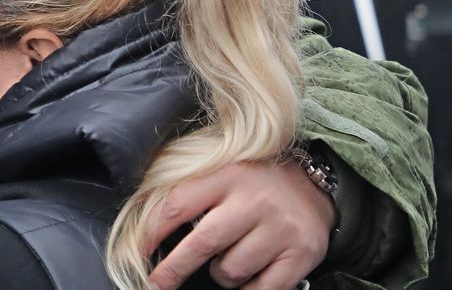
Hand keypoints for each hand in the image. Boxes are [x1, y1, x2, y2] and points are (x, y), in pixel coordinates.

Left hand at [145, 160, 334, 289]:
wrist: (314, 186)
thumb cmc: (253, 183)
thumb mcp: (220, 173)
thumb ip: (188, 193)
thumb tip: (143, 227)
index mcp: (227, 175)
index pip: (177, 205)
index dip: (150, 233)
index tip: (136, 252)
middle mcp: (255, 200)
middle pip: (202, 243)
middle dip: (173, 269)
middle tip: (155, 283)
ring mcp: (280, 228)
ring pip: (230, 272)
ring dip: (220, 273)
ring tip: (230, 256)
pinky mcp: (301, 254)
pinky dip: (247, 288)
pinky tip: (250, 273)